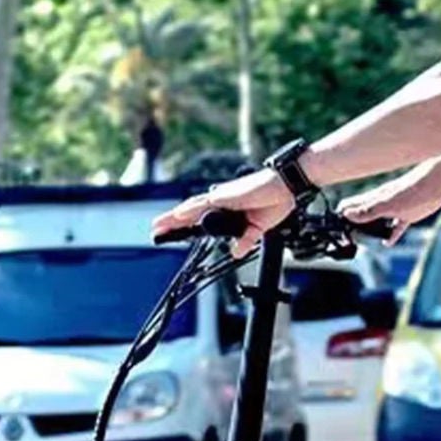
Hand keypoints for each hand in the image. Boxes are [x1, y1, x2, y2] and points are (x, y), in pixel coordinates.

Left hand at [151, 167, 293, 254]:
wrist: (285, 188)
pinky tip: (178, 213)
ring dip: (174, 216)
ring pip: (192, 207)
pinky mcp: (226, 195)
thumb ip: (246, 240)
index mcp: (226, 212)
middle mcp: (220, 203)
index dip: (185, 227)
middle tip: (155, 229)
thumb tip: (236, 252)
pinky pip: (204, 203)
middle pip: (190, 213)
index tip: (170, 233)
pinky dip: (190, 209)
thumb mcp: (257, 228)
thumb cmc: (273, 201)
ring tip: (159, 224)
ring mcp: (221, 198)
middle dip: (172, 222)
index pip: (200, 221)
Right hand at [340, 163, 440, 240]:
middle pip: (361, 214)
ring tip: (363, 239)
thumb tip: (347, 214)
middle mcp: (380, 204)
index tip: (336, 228)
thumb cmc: (412, 190)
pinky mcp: (407, 215)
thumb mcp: (387, 205)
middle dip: (352, 224)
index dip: (341, 217)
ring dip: (370, 230)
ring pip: (377, 221)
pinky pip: (396, 227)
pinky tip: (387, 242)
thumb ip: (368, 210)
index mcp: (373, 200)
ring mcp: (394, 209)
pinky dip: (391, 235)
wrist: (435, 184)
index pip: (350, 207)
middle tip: (346, 235)